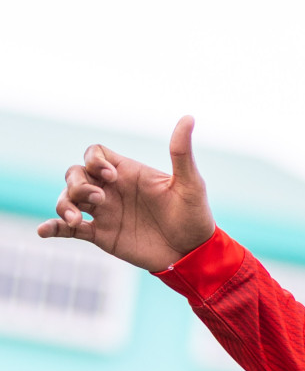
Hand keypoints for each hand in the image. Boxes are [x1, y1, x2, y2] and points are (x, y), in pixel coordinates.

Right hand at [35, 115, 214, 271]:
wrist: (194, 253)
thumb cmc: (194, 215)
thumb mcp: (190, 183)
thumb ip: (181, 152)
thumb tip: (189, 117)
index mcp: (128, 173)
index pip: (94, 154)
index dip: (94, 161)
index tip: (111, 176)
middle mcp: (112, 190)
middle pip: (75, 174)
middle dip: (77, 183)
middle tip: (100, 199)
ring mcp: (104, 212)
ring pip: (68, 199)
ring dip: (64, 204)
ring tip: (75, 219)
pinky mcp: (101, 235)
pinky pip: (68, 229)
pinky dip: (53, 227)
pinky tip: (43, 231)